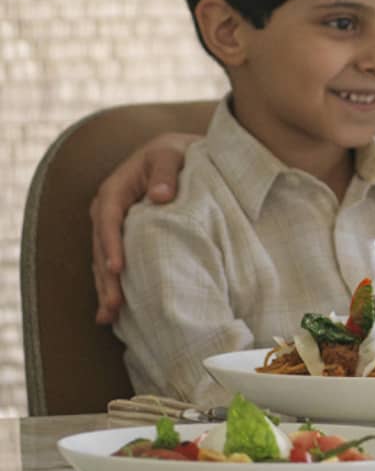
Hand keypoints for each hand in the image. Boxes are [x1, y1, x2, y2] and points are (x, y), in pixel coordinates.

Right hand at [91, 133, 196, 322]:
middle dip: (106, 278)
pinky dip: (112, 285)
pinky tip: (113, 313)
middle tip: (115, 305)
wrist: (175, 154)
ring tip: (110, 316)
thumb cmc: (174, 154)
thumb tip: (161, 195)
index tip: (119, 268)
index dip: (112, 245)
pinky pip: (112, 263)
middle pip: (102, 248)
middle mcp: (106, 211)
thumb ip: (165, 173)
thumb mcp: (170, 156)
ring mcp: (110, 227)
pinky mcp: (121, 238)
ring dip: (106, 288)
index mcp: (114, 190)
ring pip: (103, 261)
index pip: (109, 221)